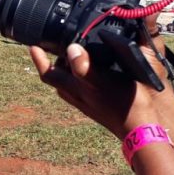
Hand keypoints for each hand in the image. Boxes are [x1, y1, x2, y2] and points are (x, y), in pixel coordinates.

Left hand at [29, 22, 173, 138]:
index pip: (48, 73)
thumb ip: (85, 67)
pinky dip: (84, 75)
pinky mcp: (99, 105)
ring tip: (75, 53)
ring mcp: (88, 103)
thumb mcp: (102, 82)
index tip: (33, 45)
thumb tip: (70, 49)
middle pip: (57, 78)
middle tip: (54, 46)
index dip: (39, 59)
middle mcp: (77, 96)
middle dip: (53, 62)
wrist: (140, 129)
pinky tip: (96, 70)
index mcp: (74, 89)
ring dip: (69, 68)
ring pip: (69, 83)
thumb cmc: (122, 105)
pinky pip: (83, 87)